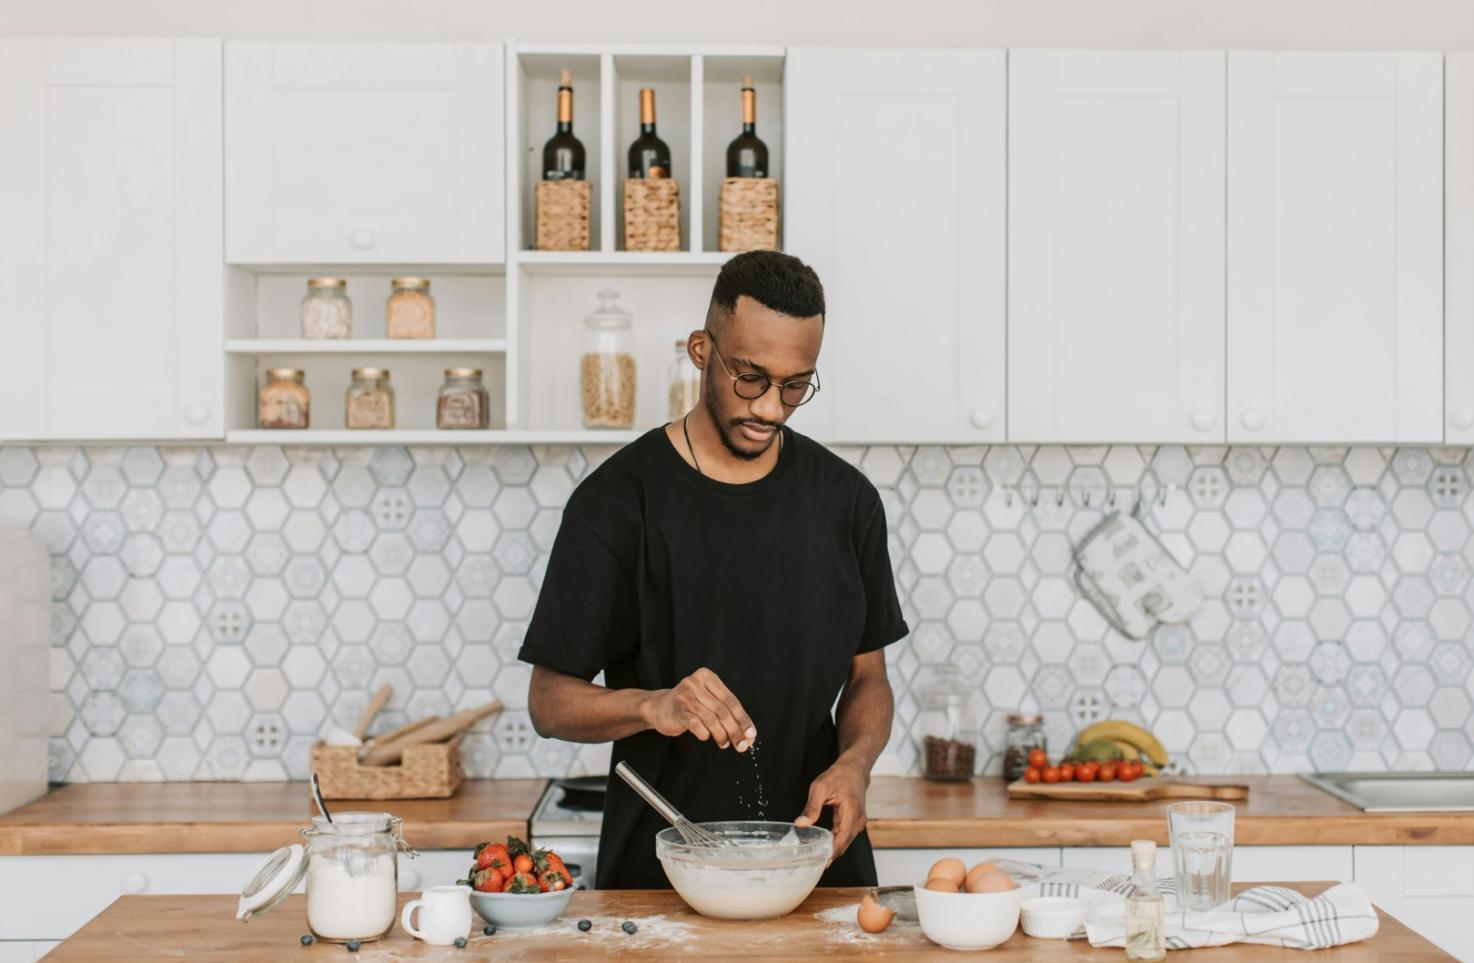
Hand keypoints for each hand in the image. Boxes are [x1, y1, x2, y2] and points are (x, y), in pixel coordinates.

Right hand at [642, 667, 756, 751]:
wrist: (659, 707)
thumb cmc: (689, 705)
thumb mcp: (707, 700)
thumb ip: (726, 712)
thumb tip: (747, 734)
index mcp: (707, 677)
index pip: (731, 700)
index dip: (743, 719)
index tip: (751, 734)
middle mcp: (696, 683)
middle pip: (723, 711)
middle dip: (735, 730)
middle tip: (742, 745)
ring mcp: (686, 697)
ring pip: (712, 719)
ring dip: (722, 735)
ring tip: (724, 743)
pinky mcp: (678, 710)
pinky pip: (697, 725)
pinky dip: (705, 734)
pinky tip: (706, 736)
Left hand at [795, 758, 869, 862]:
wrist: (854, 769)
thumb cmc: (838, 776)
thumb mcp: (820, 788)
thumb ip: (811, 807)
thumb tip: (800, 824)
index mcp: (852, 813)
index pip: (841, 840)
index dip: (830, 854)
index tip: (818, 863)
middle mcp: (858, 821)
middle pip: (844, 845)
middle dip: (830, 855)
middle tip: (812, 863)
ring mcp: (859, 822)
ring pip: (845, 842)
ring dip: (832, 849)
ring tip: (816, 857)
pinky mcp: (855, 822)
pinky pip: (845, 836)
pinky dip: (835, 842)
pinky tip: (824, 846)